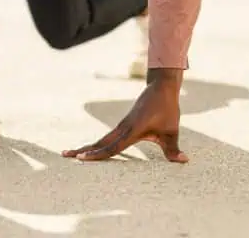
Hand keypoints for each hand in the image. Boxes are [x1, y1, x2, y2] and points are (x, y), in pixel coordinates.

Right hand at [63, 70, 186, 162]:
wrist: (161, 87)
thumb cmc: (167, 108)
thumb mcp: (171, 130)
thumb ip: (173, 148)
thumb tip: (183, 161)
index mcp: (133, 130)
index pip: (112, 146)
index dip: (97, 154)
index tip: (81, 159)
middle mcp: (123, 128)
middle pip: (100, 142)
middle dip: (83, 150)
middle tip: (65, 156)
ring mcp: (122, 125)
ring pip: (102, 139)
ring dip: (87, 147)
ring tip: (70, 154)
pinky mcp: (124, 124)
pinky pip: (108, 136)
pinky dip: (97, 144)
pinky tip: (91, 149)